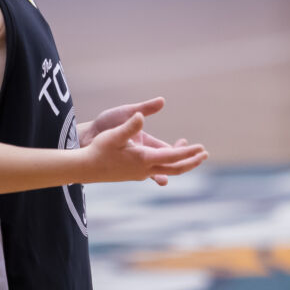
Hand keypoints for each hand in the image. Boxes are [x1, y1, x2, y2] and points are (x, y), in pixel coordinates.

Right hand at [83, 112, 207, 184]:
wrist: (85, 168)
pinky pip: (157, 170)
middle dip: (191, 161)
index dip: (189, 152)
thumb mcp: (114, 135)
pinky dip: (168, 163)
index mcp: (143, 158)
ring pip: (167, 170)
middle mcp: (144, 169)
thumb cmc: (98, 149)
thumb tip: (141, 116)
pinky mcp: (135, 173)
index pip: (173, 156)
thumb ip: (130, 126)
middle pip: (175, 168)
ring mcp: (140, 173)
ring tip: (191, 153)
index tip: (202, 148)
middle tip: (205, 154)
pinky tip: (167, 156)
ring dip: (181, 162)